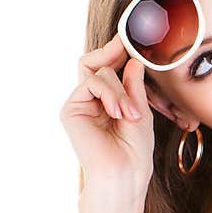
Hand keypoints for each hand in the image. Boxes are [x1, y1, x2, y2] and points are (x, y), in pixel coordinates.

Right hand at [60, 33, 154, 198]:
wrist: (123, 174)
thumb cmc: (135, 150)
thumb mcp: (141, 112)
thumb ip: (134, 86)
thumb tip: (133, 59)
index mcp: (106, 101)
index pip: (108, 69)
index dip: (117, 52)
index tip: (131, 38)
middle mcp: (90, 100)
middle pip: (98, 63)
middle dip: (114, 54)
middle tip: (128, 45)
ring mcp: (79, 103)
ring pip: (99, 73)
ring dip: (120, 92)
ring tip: (130, 115)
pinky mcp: (70, 109)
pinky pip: (92, 83)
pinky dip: (110, 94)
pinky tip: (119, 113)